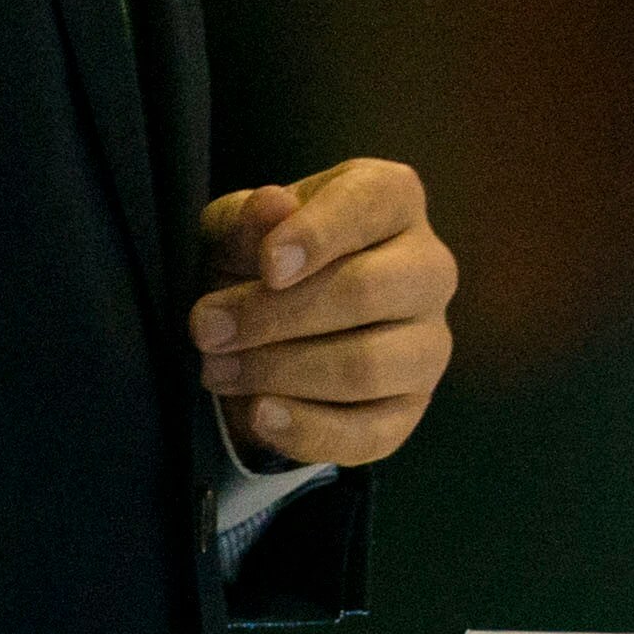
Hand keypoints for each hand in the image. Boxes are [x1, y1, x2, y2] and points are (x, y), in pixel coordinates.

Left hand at [192, 159, 457, 468]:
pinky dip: (308, 430)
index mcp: (392, 201)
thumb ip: (247, 219)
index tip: (267, 266)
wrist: (273, 328)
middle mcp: (428, 268)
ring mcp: (428, 342)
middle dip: (274, 316)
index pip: (374, 204)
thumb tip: (271, 206)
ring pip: (368, 366)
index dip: (320, 234)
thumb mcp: (236, 230)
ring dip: (279, 372)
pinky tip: (259, 415)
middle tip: (205, 329)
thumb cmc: (260, 260)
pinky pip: (370, 432)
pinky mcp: (411, 407)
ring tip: (217, 370)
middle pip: (368, 291)